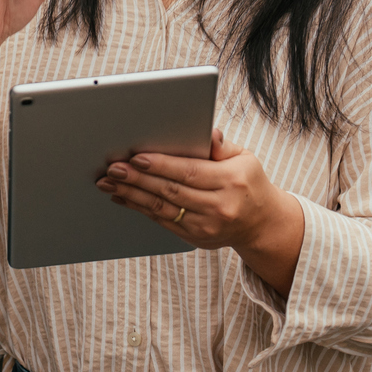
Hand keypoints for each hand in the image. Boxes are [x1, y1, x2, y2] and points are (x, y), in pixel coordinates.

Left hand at [96, 131, 304, 292]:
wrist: (261, 224)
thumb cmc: (249, 183)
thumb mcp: (245, 158)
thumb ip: (222, 147)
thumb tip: (208, 133)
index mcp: (232, 181)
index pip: (190, 171)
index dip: (161, 165)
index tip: (136, 157)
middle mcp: (220, 207)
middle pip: (171, 191)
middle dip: (138, 179)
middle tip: (113, 168)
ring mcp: (206, 226)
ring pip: (162, 208)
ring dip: (131, 194)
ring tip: (109, 182)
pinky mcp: (195, 238)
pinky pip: (162, 221)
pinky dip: (139, 208)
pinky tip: (123, 197)